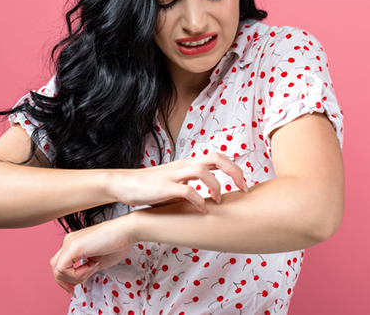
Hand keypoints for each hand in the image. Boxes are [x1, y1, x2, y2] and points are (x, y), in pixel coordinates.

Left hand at [49, 216, 134, 295]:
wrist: (127, 230)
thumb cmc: (118, 244)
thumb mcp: (98, 262)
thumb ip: (86, 269)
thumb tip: (79, 280)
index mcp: (74, 244)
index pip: (60, 264)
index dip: (66, 280)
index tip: (75, 289)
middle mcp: (68, 241)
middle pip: (55, 268)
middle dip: (66, 282)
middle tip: (80, 285)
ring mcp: (70, 242)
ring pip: (57, 270)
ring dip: (75, 278)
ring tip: (93, 269)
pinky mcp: (74, 246)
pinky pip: (63, 269)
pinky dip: (76, 275)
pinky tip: (91, 267)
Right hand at [109, 152, 247, 213]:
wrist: (125, 184)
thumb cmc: (151, 186)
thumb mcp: (175, 184)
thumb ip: (192, 186)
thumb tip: (210, 200)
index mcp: (188, 164)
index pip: (218, 157)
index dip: (235, 169)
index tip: (244, 186)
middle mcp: (184, 166)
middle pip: (216, 158)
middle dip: (234, 172)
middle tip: (243, 189)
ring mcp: (174, 175)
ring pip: (203, 170)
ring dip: (216, 186)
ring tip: (219, 201)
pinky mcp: (165, 187)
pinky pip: (187, 191)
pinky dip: (199, 201)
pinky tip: (202, 211)